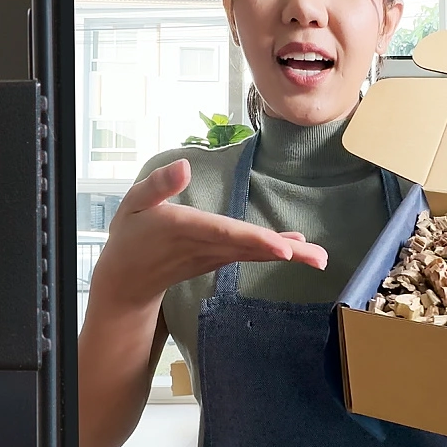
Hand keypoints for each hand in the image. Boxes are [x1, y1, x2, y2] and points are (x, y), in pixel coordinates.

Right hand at [89, 157, 323, 308]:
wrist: (126, 281)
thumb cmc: (130, 234)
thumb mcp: (133, 203)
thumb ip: (158, 184)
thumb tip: (185, 165)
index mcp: (184, 228)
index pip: (224, 233)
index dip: (255, 239)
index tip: (283, 249)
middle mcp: (204, 246)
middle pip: (250, 247)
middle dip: (286, 252)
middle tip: (319, 258)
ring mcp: (213, 257)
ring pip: (254, 254)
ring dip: (288, 255)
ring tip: (320, 257)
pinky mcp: (217, 260)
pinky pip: (249, 256)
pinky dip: (272, 251)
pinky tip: (297, 248)